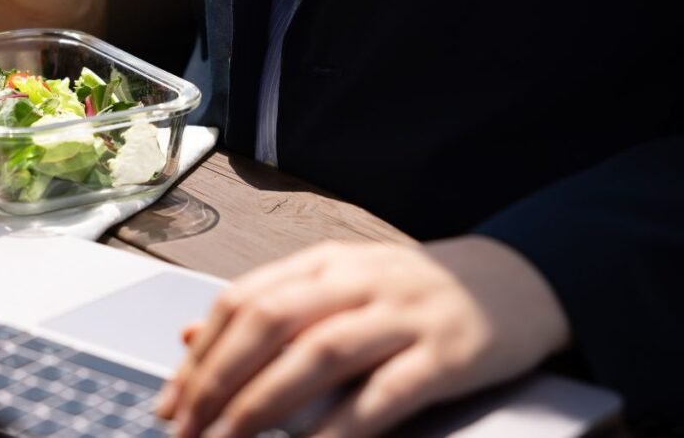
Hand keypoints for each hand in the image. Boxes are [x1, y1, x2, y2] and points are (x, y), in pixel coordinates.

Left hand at [157, 236, 569, 437]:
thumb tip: (192, 339)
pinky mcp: (446, 355)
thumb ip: (270, 308)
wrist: (514, 281)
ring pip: (319, 354)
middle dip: (218, 380)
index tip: (171, 400)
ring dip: (263, 404)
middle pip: (270, 322)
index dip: (201, 353)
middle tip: (186, 428)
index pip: (244, 299)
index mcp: (326, 263)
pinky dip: (341, 426)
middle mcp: (359, 281)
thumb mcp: (338, 286)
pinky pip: (385, 394)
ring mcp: (404, 315)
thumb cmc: (411, 292)